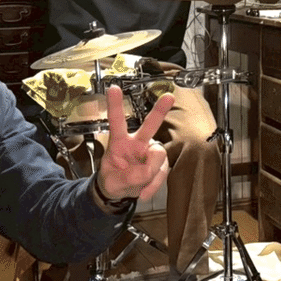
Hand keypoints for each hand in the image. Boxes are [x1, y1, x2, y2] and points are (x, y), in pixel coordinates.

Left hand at [94, 85, 170, 202]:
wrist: (120, 193)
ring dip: (151, 173)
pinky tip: (145, 192)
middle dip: (159, 111)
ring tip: (139, 188)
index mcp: (119, 142)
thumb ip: (128, 177)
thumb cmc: (113, 180)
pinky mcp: (159, 163)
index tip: (113, 88)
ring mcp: (149, 152)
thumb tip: (147, 172)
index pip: (116, 121)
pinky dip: (154, 184)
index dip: (115, 105)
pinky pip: (163, 171)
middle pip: (149, 125)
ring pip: (159, 155)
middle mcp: (137, 142)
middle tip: (169, 97)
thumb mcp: (112, 183)